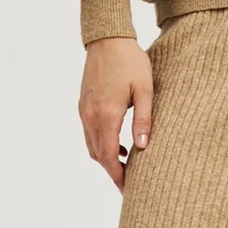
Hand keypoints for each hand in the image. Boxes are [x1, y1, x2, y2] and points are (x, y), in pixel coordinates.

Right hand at [78, 36, 153, 190]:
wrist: (107, 38)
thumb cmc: (130, 61)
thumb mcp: (145, 90)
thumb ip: (144, 119)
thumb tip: (143, 147)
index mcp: (107, 115)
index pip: (110, 156)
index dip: (118, 175)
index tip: (128, 189)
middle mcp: (90, 116)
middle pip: (98, 155)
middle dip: (112, 171)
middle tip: (129, 183)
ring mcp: (84, 110)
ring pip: (91, 145)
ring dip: (106, 158)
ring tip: (126, 165)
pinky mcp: (83, 104)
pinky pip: (89, 132)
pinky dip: (100, 144)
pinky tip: (118, 142)